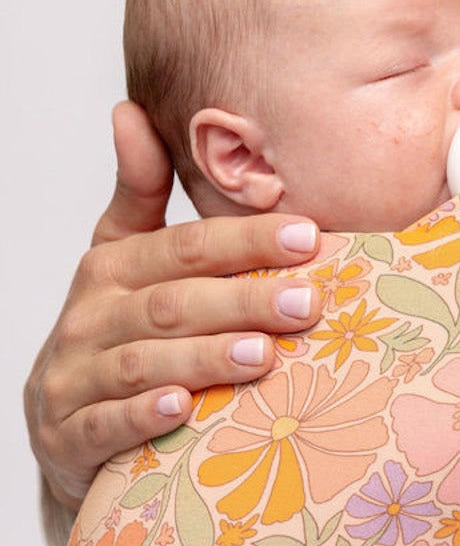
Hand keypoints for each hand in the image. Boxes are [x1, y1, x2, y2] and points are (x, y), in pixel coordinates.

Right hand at [25, 100, 323, 510]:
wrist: (63, 430)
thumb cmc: (111, 335)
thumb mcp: (121, 259)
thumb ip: (138, 193)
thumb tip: (130, 111)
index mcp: (111, 268)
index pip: (184, 247)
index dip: (244, 240)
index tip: (309, 236)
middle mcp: (89, 318)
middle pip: (172, 303)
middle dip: (242, 300)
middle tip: (308, 302)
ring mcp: (74, 378)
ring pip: (143, 362)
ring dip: (204, 357)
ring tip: (263, 355)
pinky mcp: (68, 435)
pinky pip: (106, 424)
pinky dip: (143, 416)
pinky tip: (183, 408)